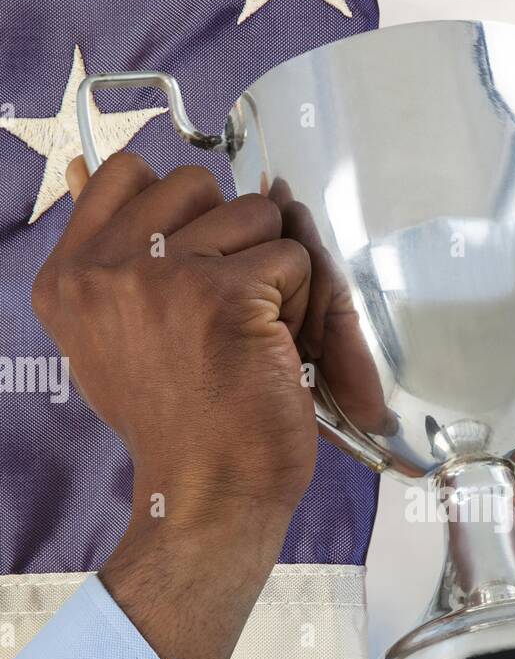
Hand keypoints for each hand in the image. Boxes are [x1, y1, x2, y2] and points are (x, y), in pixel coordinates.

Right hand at [32, 153, 317, 658]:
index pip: (126, 172)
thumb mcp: (111, 333)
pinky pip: (293, 259)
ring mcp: (166, 277)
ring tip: (251, 335)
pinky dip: (301, 306)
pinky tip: (274, 351)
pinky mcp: (228, 294)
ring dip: (274, 275)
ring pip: (256, 216)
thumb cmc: (176, 421)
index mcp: (68, 275)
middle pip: (199, 185)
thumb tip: (77, 164)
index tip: (192, 264)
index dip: (181, 207)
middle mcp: (105, 270)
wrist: (208, 494)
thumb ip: (103, 252)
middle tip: (228, 311)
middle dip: (233, 238)